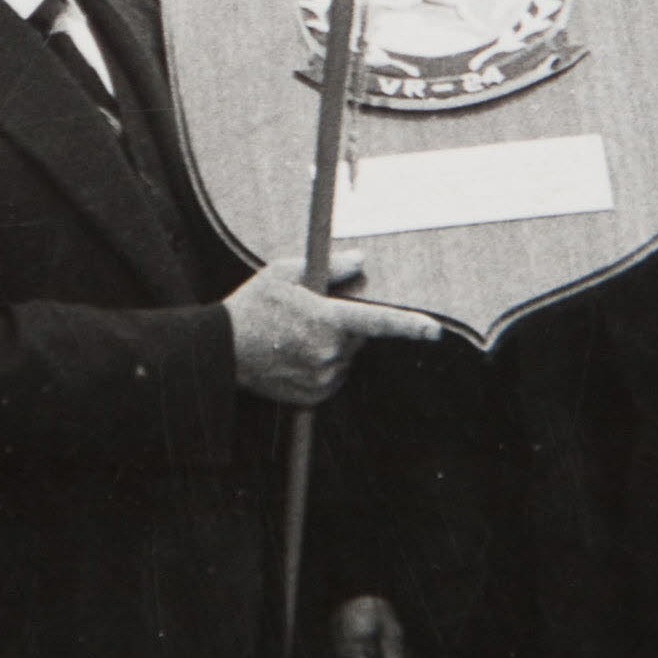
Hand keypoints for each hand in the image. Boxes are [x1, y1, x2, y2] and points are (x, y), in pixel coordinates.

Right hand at [227, 251, 441, 406]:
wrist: (222, 350)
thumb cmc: (253, 305)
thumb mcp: (285, 272)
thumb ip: (330, 268)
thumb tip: (360, 260)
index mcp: (327, 320)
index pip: (378, 322)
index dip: (409, 325)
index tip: (434, 330)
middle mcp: (329, 352)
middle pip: (357, 337)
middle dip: (344, 325)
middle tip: (310, 315)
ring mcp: (322, 377)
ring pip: (344, 358)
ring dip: (331, 347)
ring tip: (294, 337)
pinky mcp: (314, 396)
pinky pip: (332, 377)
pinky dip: (321, 367)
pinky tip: (293, 356)